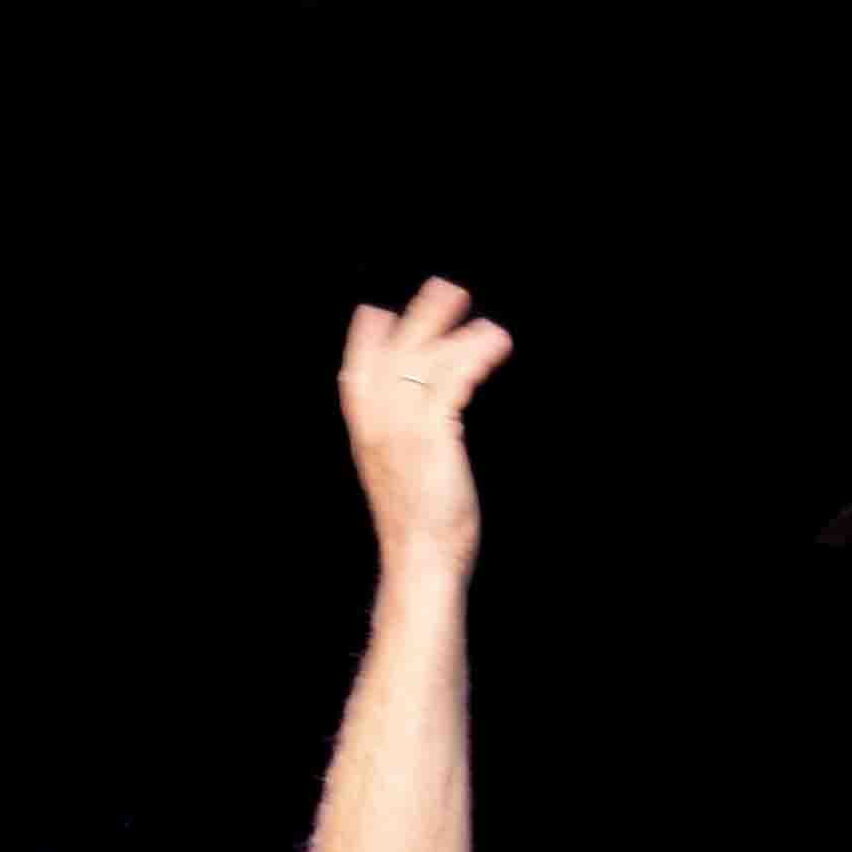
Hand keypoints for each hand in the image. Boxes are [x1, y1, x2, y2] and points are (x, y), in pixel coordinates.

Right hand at [338, 276, 509, 569]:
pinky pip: (453, 379)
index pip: (356, 372)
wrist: (420, 562)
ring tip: (488, 325)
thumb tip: (423, 416)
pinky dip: (475, 355)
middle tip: (448, 289)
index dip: (366, 339)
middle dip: (421, 317)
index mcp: (365, 432)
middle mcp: (377, 423)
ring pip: (426, 359)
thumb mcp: (400, 476)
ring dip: (458, 332)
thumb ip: (402, 441)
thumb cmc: (418, 526)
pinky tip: (495, 344)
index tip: (379, 312)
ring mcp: (402, 426)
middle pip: (394, 352)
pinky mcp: (432, 433)